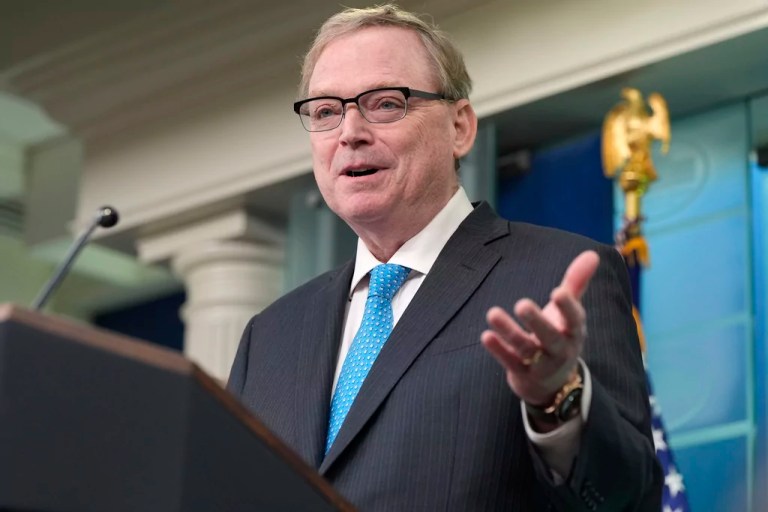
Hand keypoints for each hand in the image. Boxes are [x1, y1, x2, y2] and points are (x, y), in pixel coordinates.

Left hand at [481, 250, 598, 407]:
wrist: (553, 385)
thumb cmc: (560, 337)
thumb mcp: (570, 313)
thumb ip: (577, 283)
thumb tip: (593, 253)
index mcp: (573, 332)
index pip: (574, 320)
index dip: (568, 308)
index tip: (558, 292)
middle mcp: (559, 350)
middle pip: (550, 338)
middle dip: (537, 322)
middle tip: (522, 304)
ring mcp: (540, 364)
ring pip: (525, 349)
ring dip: (509, 331)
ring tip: (492, 313)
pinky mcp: (522, 374)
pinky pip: (510, 362)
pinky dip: (498, 350)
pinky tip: (486, 335)